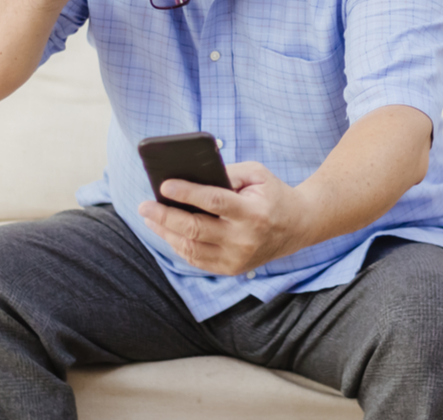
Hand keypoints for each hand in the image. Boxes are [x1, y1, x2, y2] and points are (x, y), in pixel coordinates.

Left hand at [137, 161, 313, 276]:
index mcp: (253, 213)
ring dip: (166, 233)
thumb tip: (190, 175)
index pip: (214, 202)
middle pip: (196, 229)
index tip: (164, 185)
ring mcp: (237, 258)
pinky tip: (166, 231)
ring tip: (150, 217)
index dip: (186, 193)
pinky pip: (197, 260)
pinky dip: (178, 246)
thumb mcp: (257, 174)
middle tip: (144, 205)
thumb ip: (227, 173)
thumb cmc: (273, 194)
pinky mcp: (232, 269)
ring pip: (191, 248)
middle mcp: (244, 239)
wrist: (299, 226)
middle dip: (165, 216)